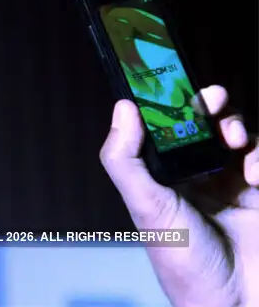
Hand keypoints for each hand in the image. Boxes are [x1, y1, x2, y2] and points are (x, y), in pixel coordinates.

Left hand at [101, 85, 258, 306]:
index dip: (169, 102)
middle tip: (212, 101)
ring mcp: (230, 182)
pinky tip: (254, 172)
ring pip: (236, 133)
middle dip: (209, 104)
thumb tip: (122, 108)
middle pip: (203, 122)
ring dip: (236, 125)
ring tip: (235, 139)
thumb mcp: (146, 207)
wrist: (235, 303)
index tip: (173, 81)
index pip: (164, 126)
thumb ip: (125, 160)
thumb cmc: (182, 259)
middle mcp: (194, 173)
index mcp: (162, 173)